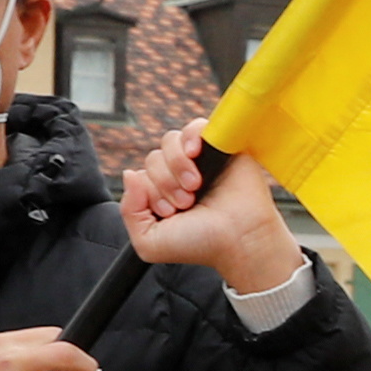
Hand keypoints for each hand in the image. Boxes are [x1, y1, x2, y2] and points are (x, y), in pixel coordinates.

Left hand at [120, 129, 305, 297]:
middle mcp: (181, 175)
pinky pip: (196, 126)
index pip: (140, 176)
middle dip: (164, 182)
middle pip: (153, 158)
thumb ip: (129, 210)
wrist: (240, 239)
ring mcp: (201, 160)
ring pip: (170, 141)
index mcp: (163, 194)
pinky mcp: (221, 148)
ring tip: (195, 186)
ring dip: (176, 164)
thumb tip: (129, 173)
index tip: (170, 212)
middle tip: (186, 203)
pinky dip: (190, 136)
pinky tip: (195, 154)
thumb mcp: (149, 242)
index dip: (149, 192)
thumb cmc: (202, 244)